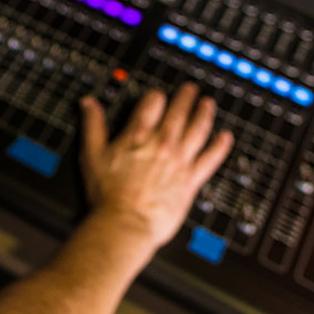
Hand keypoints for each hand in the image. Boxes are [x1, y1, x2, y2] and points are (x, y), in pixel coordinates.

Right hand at [78, 83, 234, 249]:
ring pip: (198, 128)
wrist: (126, 224)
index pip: (153, 103)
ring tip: (208, 103)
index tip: (158, 96)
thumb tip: (88, 104)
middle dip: (185, 97)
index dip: (156, 96)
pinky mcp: (191, 179)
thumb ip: (93, 126)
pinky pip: (211, 158)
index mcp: (138, 135)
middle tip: (190, 89)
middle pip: (178, 111)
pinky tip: (225, 137)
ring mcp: (179, 160)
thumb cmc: (108, 195)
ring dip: (204, 113)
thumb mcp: (92, 155)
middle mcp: (162, 143)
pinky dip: (220, 146)